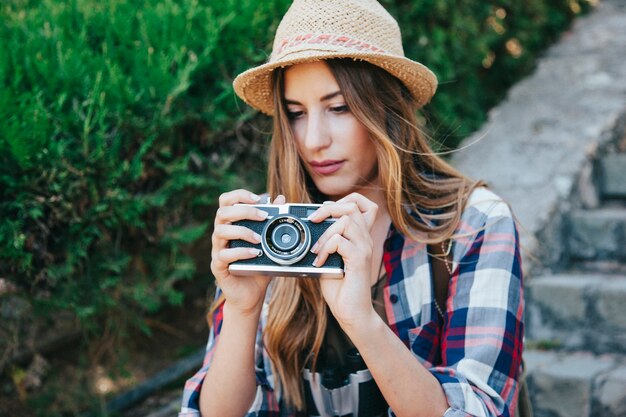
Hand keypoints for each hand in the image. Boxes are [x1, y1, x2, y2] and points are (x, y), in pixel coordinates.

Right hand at [210, 190, 285, 315]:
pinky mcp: (218, 266)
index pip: (226, 201)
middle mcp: (221, 234)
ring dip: (242, 231)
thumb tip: (282, 199)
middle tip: (263, 216)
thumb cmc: (259, 266)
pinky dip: (240, 252)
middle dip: (243, 210)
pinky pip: (224, 255)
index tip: (258, 198)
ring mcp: (218, 250)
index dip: (239, 195)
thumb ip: (274, 221)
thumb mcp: (270, 242)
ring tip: (259, 239)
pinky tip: (255, 254)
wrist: (251, 295)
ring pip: (220, 231)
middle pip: (222, 212)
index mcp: (231, 224)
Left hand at [308, 193, 378, 326]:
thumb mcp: (329, 258)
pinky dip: (325, 249)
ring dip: (324, 233)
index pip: (362, 204)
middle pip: (352, 206)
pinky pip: (340, 242)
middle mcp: (365, 239)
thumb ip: (326, 242)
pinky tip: (319, 262)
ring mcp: (364, 248)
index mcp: (360, 237)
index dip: (344, 200)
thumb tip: (309, 228)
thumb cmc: (340, 288)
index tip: (325, 211)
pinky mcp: (359, 260)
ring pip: (346, 221)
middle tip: (313, 221)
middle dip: (328, 209)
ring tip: (315, 250)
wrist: (351, 312)